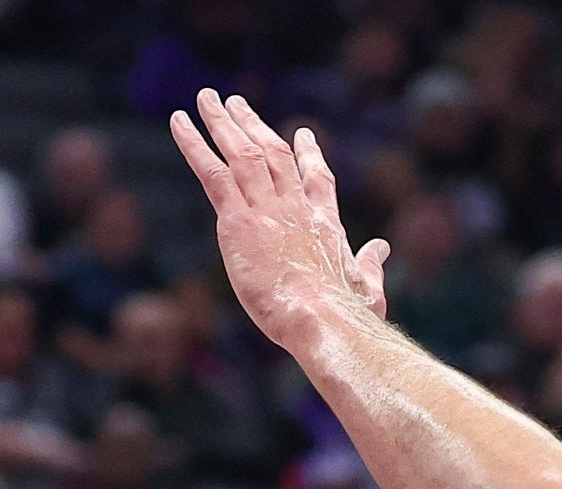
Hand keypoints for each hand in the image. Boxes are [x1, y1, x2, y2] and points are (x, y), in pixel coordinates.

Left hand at [169, 89, 389, 353]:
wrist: (321, 316)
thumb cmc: (345, 313)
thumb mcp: (368, 287)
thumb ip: (371, 264)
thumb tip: (382, 248)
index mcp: (325, 223)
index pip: (317, 179)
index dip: (309, 155)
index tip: (302, 135)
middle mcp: (295, 206)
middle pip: (273, 154)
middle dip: (255, 125)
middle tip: (237, 104)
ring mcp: (266, 209)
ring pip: (242, 153)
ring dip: (222, 122)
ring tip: (207, 98)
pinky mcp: (239, 221)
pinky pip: (212, 172)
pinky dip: (193, 144)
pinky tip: (179, 121)